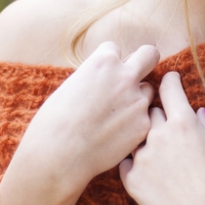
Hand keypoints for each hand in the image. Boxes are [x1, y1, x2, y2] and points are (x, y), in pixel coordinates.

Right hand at [18, 42, 158, 195]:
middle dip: (144, 60)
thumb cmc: (55, 122)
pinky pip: (144, 118)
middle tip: (137, 73)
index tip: (101, 77)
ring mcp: (137, 101)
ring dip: (137, 98)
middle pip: (149, 55)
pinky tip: (115, 136)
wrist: (59, 155)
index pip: (115, 49)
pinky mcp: (143, 125)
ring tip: (114, 117)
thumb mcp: (71, 86)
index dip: (108, 63)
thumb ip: (94, 77)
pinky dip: (134, 125)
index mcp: (103, 62)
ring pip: (148, 90)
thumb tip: (103, 79)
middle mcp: (125, 76)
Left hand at [118, 72, 204, 204]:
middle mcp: (159, 135)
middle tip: (166, 124)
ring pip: (136, 136)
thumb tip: (196, 111)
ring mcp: (142, 158)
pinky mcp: (131, 180)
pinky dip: (136, 163)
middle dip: (157, 112)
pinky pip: (127, 162)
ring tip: (159, 154)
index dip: (170, 80)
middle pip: (150, 110)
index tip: (170, 79)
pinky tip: (150, 172)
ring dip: (145, 139)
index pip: (169, 88)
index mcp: (185, 123)